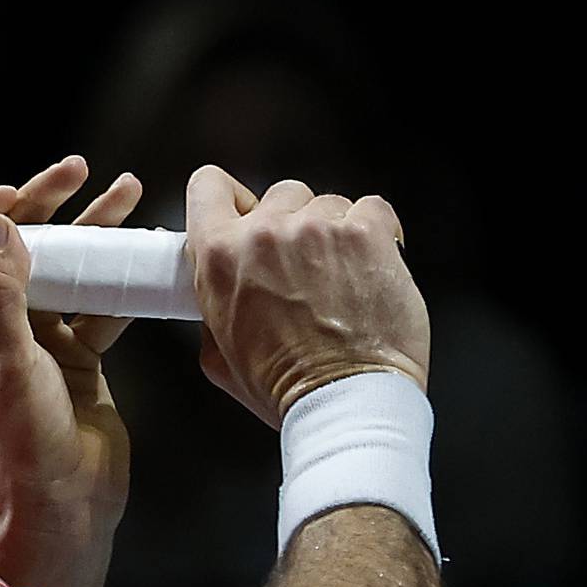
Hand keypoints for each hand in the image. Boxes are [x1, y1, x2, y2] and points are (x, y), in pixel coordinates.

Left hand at [0, 157, 142, 535]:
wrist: (67, 508)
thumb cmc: (24, 445)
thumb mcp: (10, 362)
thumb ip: (0, 291)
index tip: (14, 194)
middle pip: (9, 244)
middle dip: (40, 200)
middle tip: (78, 167)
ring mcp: (34, 337)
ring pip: (59, 266)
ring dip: (89, 228)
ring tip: (128, 189)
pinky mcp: (75, 354)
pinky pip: (96, 301)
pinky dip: (118, 274)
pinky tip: (146, 247)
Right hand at [184, 165, 429, 428]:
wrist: (345, 400)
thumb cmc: (285, 388)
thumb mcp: (217, 356)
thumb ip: (212, 311)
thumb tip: (223, 297)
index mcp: (218, 257)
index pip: (209, 185)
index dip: (231, 197)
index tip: (248, 212)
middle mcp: (263, 233)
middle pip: (280, 193)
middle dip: (294, 224)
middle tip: (308, 266)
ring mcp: (316, 228)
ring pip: (328, 203)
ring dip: (336, 232)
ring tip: (345, 278)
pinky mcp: (365, 232)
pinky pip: (372, 208)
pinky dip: (377, 233)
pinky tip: (374, 267)